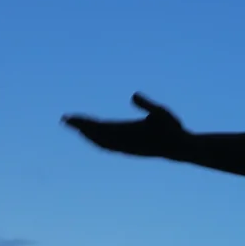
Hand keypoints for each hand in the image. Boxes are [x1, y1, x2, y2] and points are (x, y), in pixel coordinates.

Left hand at [63, 93, 191, 158]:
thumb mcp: (161, 112)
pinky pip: (107, 146)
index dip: (83, 122)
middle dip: (80, 126)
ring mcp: (125, 148)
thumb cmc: (172, 128)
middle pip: (95, 135)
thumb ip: (146, 104)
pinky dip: (97, 141)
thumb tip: (133, 95)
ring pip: (100, 142)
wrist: (180, 149)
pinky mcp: (129, 151)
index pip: (98, 127)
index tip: (69, 118)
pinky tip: (94, 139)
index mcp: (126, 132)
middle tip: (65, 120)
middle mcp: (122, 143)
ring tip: (76, 127)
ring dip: (87, 134)